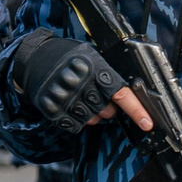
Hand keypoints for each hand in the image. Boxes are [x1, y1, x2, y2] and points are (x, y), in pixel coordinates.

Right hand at [10, 31, 150, 135]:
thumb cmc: (68, 56)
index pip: (121, 94)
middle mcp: (80, 84)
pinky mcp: (53, 110)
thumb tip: (133, 94)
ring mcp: (66, 99)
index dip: (136, 110)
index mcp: (94, 68)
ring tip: (83, 97)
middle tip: (98, 95)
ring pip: (93, 121)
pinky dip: (78, 120)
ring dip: (94, 114)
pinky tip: (73, 105)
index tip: (147, 123)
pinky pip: (76, 126)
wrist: (34, 58)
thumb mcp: (91, 55)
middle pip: (108, 112)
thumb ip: (109, 73)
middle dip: (109, 108)